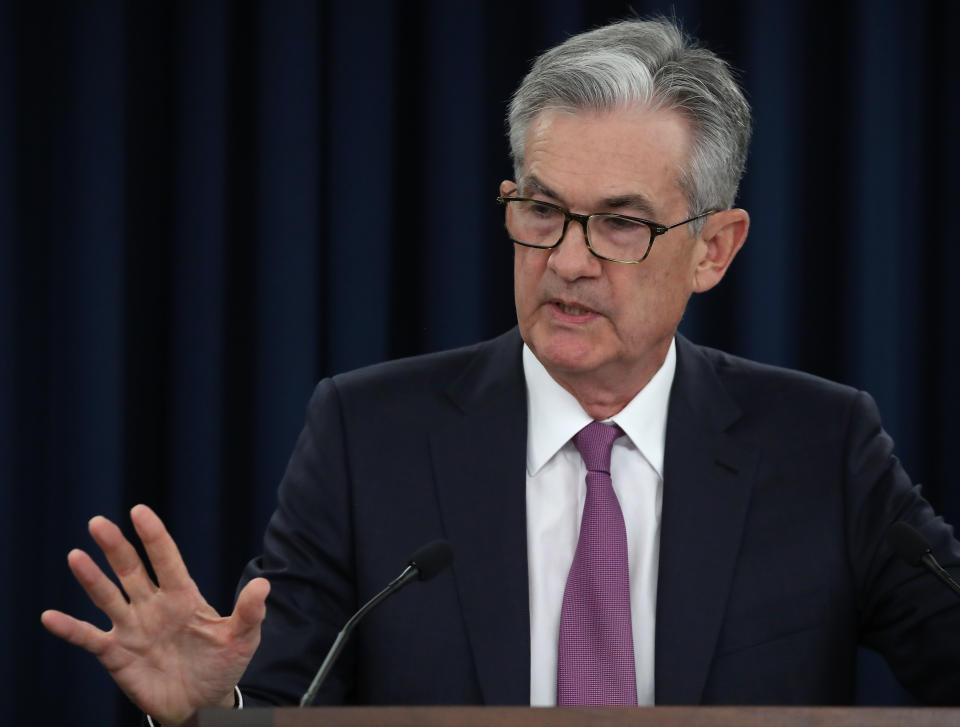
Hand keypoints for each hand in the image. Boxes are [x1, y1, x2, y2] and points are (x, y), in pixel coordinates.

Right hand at [41, 504, 269, 725]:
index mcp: (183, 596)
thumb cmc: (222, 665)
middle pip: (131, 570)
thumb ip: (250, 612)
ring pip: (108, 597)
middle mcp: (153, 605)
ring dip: (91, 578)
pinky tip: (50, 617)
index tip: (139, 512)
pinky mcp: (116, 653)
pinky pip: (89, 638)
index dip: (154, 536)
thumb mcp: (242, 639)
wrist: (202, 703)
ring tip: (76, 556)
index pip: (166, 559)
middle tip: (99, 523)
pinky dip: (70, 628)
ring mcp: (132, 627)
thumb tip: (264, 585)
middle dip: (116, 547)